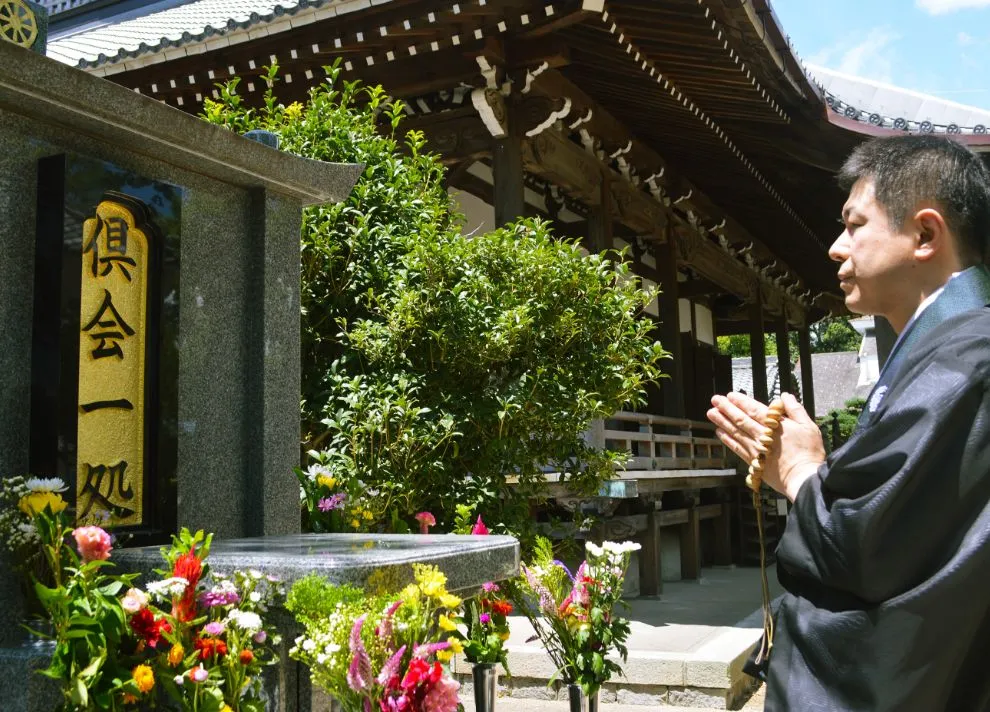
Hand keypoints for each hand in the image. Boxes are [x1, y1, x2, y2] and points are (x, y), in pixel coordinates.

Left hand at [707, 392, 824, 501]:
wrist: (803, 478)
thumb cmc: (809, 453)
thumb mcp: (808, 426)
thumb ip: (795, 409)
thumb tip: (784, 396)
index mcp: (775, 425)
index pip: (754, 410)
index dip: (741, 402)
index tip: (730, 396)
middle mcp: (762, 436)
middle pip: (741, 419)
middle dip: (727, 408)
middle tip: (715, 400)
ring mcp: (756, 449)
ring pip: (736, 432)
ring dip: (723, 422)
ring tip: (712, 413)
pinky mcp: (754, 461)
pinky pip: (737, 448)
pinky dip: (727, 440)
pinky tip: (720, 433)